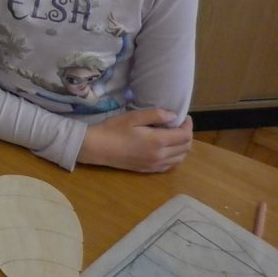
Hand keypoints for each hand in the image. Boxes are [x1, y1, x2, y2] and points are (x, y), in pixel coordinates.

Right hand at [78, 108, 192, 172]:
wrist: (97, 148)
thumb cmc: (113, 129)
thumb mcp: (133, 117)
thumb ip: (155, 115)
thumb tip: (173, 115)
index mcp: (158, 141)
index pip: (184, 135)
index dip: (188, 125)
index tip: (183, 117)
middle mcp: (160, 156)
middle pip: (186, 148)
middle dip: (186, 135)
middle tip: (178, 125)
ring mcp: (154, 165)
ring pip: (180, 158)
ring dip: (182, 147)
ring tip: (173, 136)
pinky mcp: (148, 170)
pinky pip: (169, 166)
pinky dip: (174, 157)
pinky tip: (165, 149)